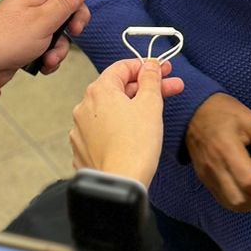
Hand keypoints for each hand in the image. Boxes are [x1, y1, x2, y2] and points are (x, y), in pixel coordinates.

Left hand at [0, 0, 94, 84]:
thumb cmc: (7, 40)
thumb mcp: (44, 20)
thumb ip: (65, 2)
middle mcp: (32, 4)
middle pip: (65, 2)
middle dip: (75, 19)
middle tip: (75, 30)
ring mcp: (29, 23)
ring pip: (59, 28)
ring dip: (61, 45)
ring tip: (51, 56)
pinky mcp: (26, 40)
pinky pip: (48, 44)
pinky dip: (50, 55)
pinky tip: (43, 64)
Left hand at [69, 59, 185, 183]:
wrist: (119, 184)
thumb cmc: (135, 147)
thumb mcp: (151, 105)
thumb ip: (151, 80)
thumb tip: (150, 66)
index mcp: (99, 91)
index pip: (122, 67)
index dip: (146, 66)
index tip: (162, 70)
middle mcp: (84, 107)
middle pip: (117, 89)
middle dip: (145, 88)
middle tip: (169, 89)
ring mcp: (80, 130)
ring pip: (110, 110)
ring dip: (132, 107)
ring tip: (155, 114)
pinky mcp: (82, 149)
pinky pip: (103, 131)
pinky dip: (119, 127)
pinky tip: (136, 134)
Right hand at [185, 92, 250, 213]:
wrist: (193, 111)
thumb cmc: (224, 112)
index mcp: (227, 149)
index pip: (249, 181)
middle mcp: (215, 167)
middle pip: (239, 199)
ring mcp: (207, 175)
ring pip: (231, 203)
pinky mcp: (204, 179)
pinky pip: (223, 199)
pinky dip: (240, 203)